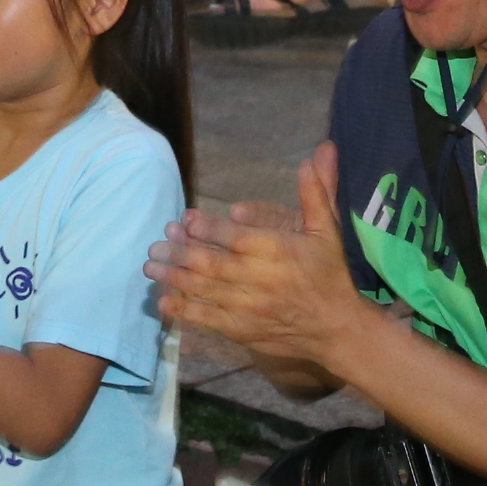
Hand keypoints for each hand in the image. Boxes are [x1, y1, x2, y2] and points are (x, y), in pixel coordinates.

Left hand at [146, 148, 364, 361]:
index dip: (208, 228)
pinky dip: (185, 311)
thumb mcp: (327, 231)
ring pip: (205, 290)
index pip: (236, 238)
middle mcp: (259, 279)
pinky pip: (209, 319)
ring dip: (174, 277)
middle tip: (156, 241)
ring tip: (150, 265)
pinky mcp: (242, 330)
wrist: (336, 329)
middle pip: (212, 264)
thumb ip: (316, 193)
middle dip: (180, 251)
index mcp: (277, 252)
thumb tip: (315, 155)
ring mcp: (248, 308)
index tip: (185, 218)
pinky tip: (164, 301)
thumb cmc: (329, 274)